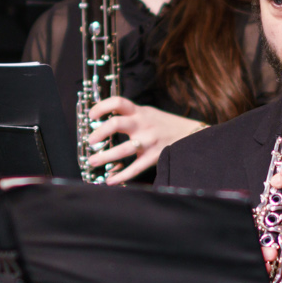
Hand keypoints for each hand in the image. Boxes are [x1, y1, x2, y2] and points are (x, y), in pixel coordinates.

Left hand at [85, 98, 206, 183]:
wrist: (191, 134)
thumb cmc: (163, 124)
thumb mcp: (147, 113)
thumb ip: (129, 115)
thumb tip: (104, 121)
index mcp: (139, 112)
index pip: (118, 102)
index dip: (101, 107)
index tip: (91, 115)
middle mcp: (142, 125)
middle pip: (116, 123)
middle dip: (99, 133)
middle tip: (90, 141)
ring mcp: (148, 142)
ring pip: (123, 149)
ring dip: (105, 156)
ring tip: (92, 161)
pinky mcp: (153, 157)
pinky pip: (134, 169)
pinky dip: (121, 176)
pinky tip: (110, 180)